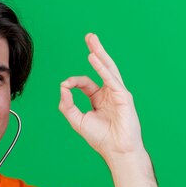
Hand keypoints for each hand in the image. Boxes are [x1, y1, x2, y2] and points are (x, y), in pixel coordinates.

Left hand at [59, 33, 143, 161]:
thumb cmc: (100, 138)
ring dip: (100, 53)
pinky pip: (111, 79)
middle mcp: (109, 93)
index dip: (73, 82)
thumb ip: (67, 105)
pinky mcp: (123, 96)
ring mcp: (117, 93)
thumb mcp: (77, 121)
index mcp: (98, 99)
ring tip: (92, 39)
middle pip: (101, 67)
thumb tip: (62, 88)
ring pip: (108, 68)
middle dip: (95, 51)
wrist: (117, 150)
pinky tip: (95, 58)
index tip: (65, 87)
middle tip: (89, 36)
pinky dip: (102, 68)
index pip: (85, 83)